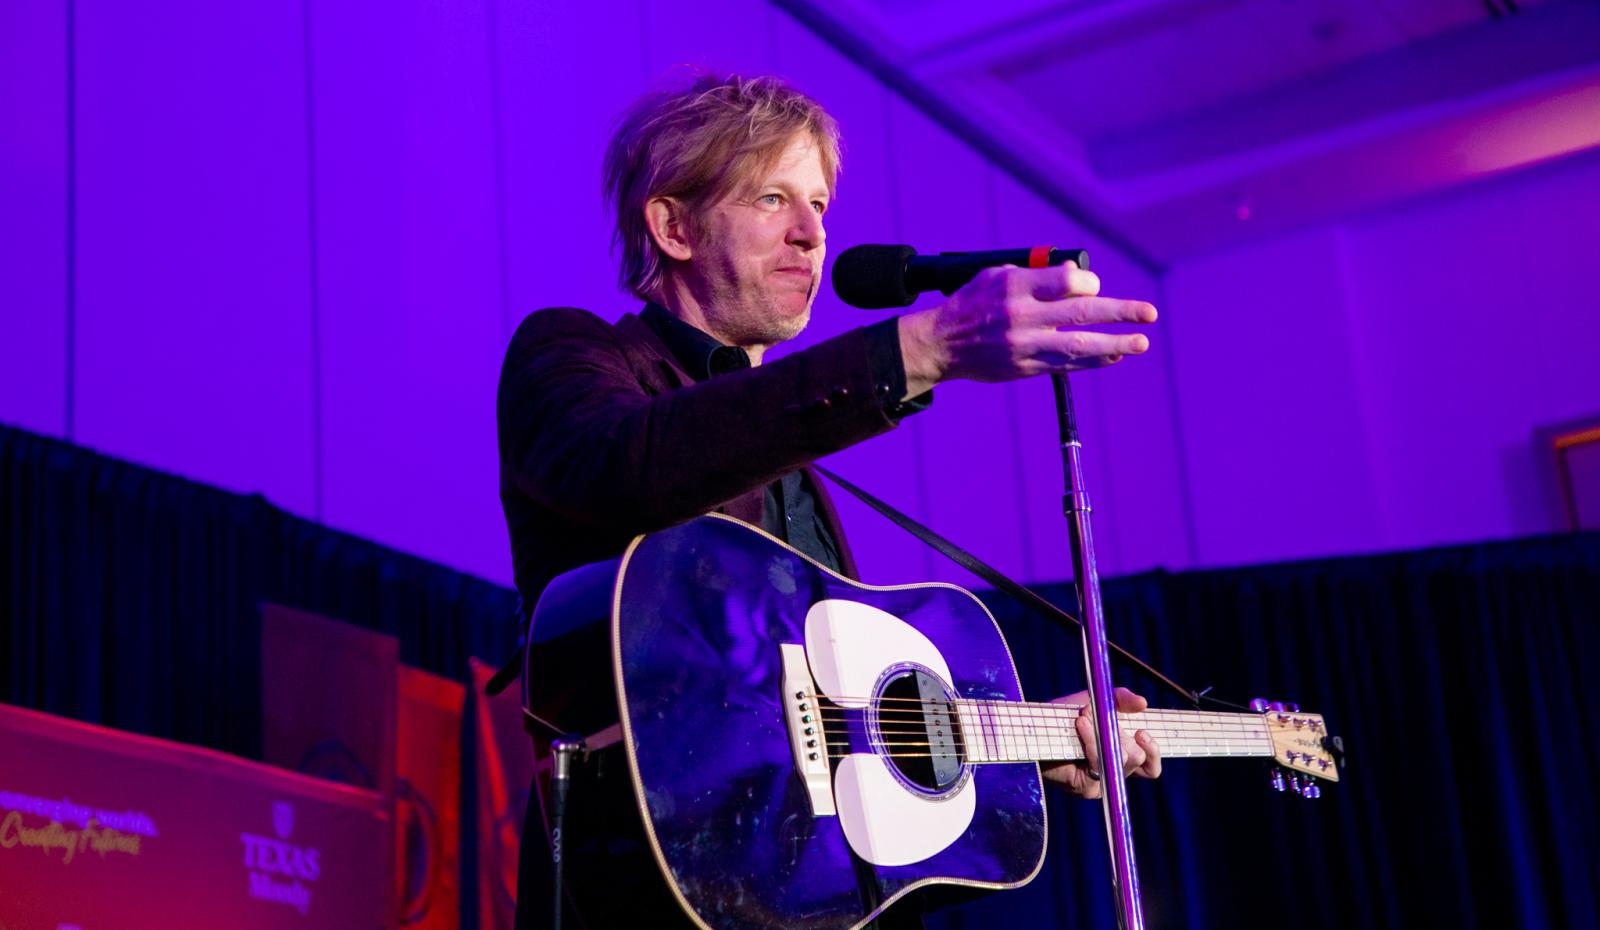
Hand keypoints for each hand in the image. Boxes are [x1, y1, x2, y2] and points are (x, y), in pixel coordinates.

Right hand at [897, 263, 1157, 396]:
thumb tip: (1076, 277)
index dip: (1089, 284)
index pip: (1068, 282)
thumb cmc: (971, 303)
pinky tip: (1114, 355)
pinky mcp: (1024, 367)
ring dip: (1114, 344)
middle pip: (1082, 313)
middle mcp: (1022, 316)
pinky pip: (1066, 364)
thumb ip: (1036, 274)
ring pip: (1079, 345)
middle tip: (1149, 314)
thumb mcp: (996, 275)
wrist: (941, 344)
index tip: (1093, 287)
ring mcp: (1024, 345)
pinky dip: (1092, 360)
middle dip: (1120, 312)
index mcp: (1015, 287)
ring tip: (1141, 342)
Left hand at [1041, 686, 1161, 799]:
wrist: (1032, 727)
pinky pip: (1100, 762)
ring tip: (1083, 717)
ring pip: (1123, 760)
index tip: (1143, 731)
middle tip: (1099, 716)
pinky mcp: (1086, 787)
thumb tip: (1143, 703)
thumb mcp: (1094, 701)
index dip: (1154, 751)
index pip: (1150, 766)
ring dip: (1104, 733)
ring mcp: (1101, 783)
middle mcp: (1113, 773)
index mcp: (1120, 756)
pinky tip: (1080, 724)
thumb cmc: (1062, 717)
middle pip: (1139, 759)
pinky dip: (1091, 740)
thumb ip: (1119, 700)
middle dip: (1120, 733)